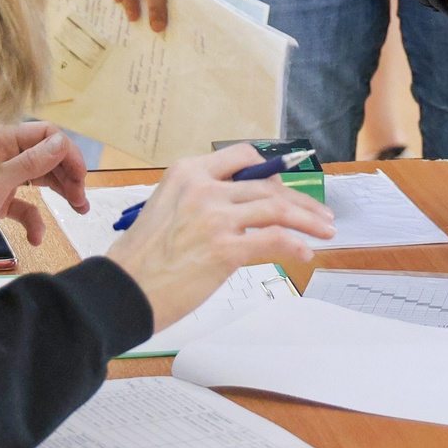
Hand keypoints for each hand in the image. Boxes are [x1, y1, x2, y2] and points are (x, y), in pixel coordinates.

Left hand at [0, 121, 88, 244]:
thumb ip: (30, 162)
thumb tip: (61, 143)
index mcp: (1, 140)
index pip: (45, 135)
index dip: (67, 153)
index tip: (81, 177)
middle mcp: (3, 155)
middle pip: (46, 157)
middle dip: (67, 176)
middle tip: (81, 200)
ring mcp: (0, 178)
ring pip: (39, 179)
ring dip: (59, 194)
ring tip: (78, 210)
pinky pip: (22, 205)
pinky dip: (33, 220)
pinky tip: (36, 237)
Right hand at [106, 144, 335, 330]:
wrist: (122, 291)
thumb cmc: (139, 261)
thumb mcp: (165, 210)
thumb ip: (199, 202)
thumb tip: (237, 210)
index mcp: (187, 173)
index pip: (241, 157)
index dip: (271, 170)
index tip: (287, 184)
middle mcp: (203, 187)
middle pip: (267, 184)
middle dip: (299, 200)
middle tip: (318, 214)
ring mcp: (215, 216)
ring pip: (277, 207)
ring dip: (308, 219)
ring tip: (325, 231)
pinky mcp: (225, 247)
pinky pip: (274, 240)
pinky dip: (296, 245)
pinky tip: (305, 253)